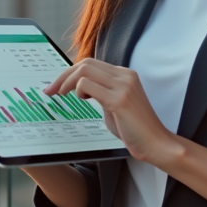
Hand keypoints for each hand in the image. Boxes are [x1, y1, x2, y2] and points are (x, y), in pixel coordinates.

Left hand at [44, 59, 181, 166]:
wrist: (156, 143)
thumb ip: (102, 94)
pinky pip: (88, 85)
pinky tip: (82, 101)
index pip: (91, 64)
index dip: (70, 72)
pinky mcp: (119, 99)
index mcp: (124, 75)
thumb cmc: (135, 129)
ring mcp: (123, 86)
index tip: (56, 85)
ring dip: (67, 82)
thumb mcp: (116, 105)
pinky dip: (78, 91)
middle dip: (63, 76)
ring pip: (84, 71)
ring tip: (61, 95)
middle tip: (51, 90)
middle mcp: (124, 76)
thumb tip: (81, 89)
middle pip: (85, 64)